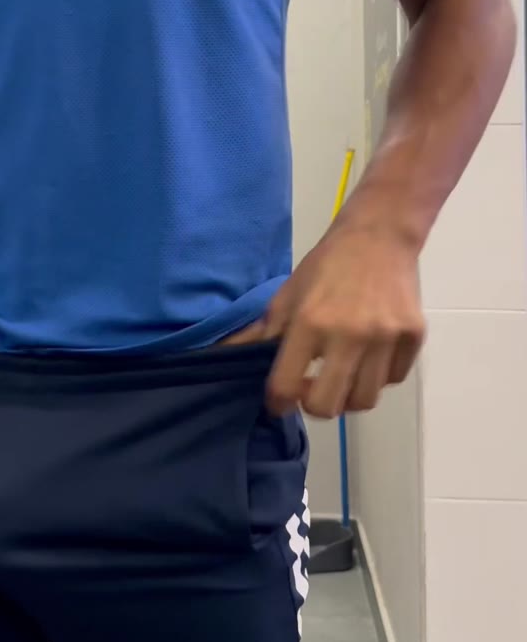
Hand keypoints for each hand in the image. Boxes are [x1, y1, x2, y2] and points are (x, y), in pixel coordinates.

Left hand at [260, 221, 425, 418]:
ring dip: (348, 394)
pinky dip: (378, 376)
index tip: (279, 401)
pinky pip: (393, 379)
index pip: (286, 387)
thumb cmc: (327, 264)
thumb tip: (227, 356)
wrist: (381, 235)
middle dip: (314, 405)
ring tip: (343, 373)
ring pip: (364, 400)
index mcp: (310, 322)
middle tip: (312, 389)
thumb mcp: (288, 294)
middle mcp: (349, 335)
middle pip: (328, 407)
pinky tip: (369, 355)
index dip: (277, 402)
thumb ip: (263, 333)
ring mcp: (385, 338)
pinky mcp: (414, 337)